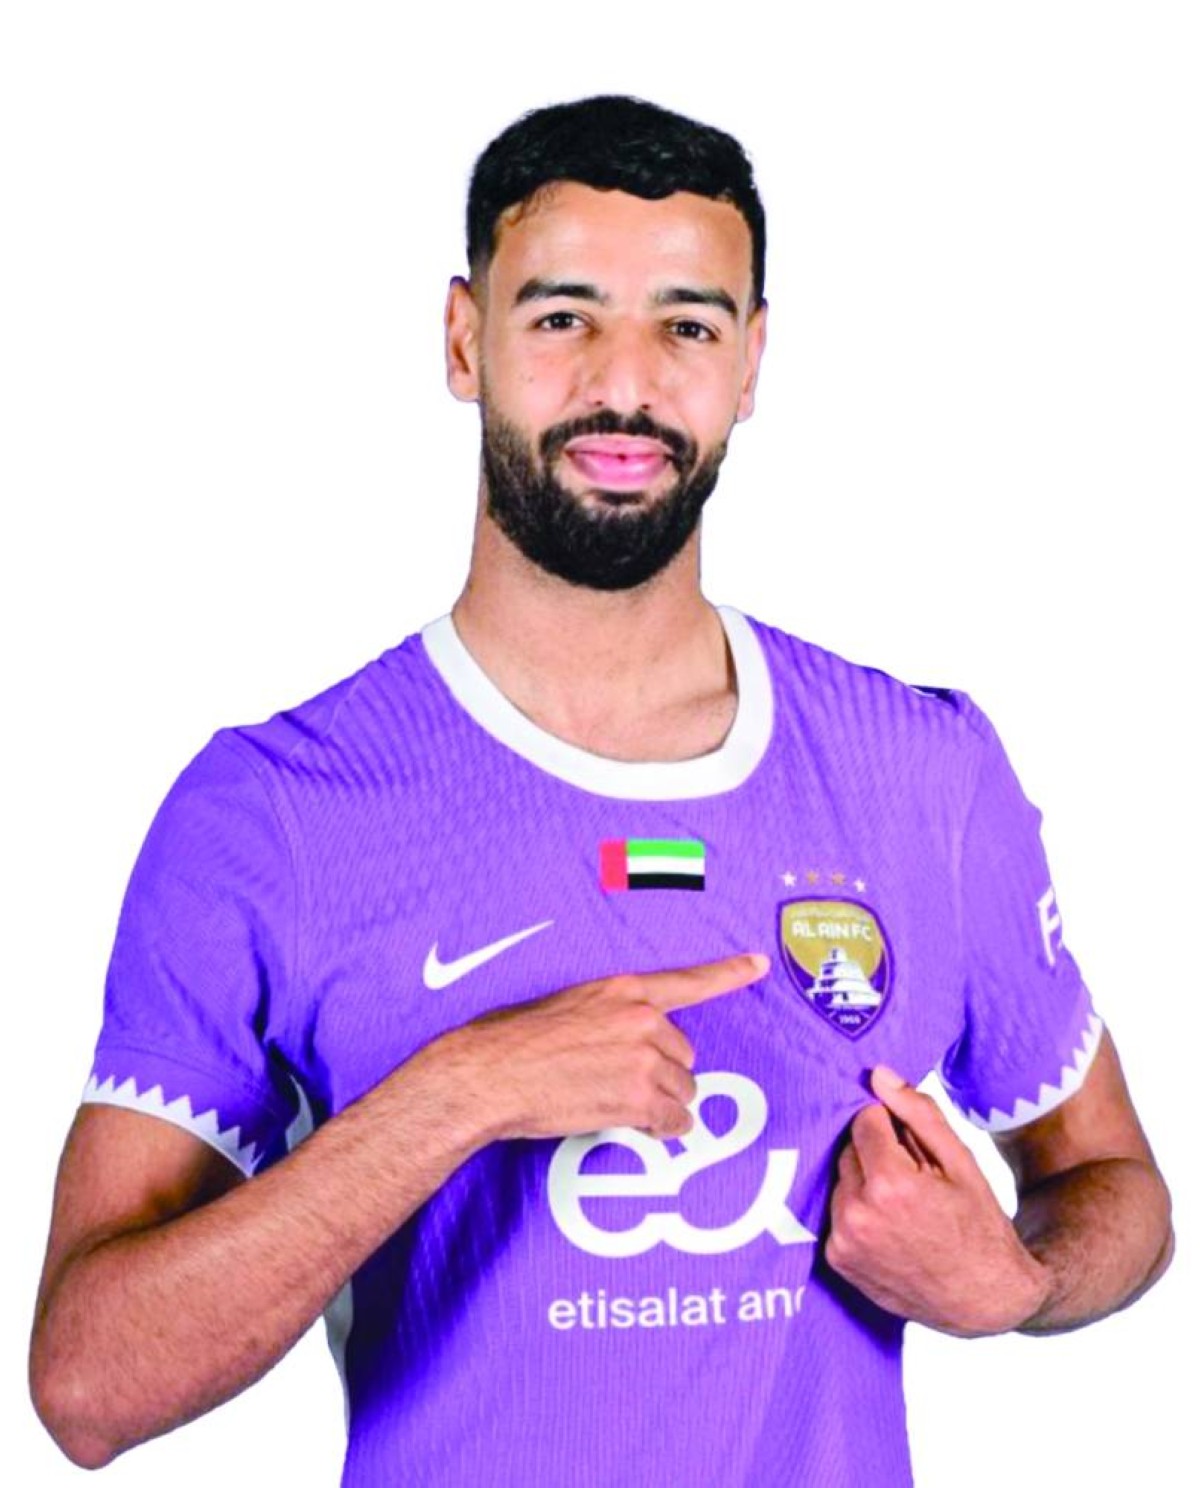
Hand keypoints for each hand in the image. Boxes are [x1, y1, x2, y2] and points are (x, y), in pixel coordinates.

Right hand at [432, 953, 768, 1142]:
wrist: (491, 1074)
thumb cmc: (516, 1041)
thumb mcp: (569, 1007)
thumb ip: (609, 1019)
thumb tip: (626, 1047)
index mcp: (624, 989)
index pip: (688, 981)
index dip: (729, 973)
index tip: (759, 963)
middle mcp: (642, 1019)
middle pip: (684, 1054)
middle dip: (663, 1073)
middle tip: (623, 1084)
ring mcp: (643, 1059)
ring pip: (682, 1090)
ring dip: (662, 1104)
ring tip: (622, 1105)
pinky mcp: (639, 1097)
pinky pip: (673, 1120)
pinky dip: (662, 1130)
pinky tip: (636, 1128)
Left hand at [825, 1067, 1050, 1336]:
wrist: (985, 1299)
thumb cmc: (978, 1224)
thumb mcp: (960, 1161)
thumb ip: (917, 1113)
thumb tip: (878, 1075)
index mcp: (891, 1184)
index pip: (864, 1121)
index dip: (889, 1124)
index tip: (910, 1143)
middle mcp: (859, 1213)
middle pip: (849, 1150)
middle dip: (875, 1154)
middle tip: (911, 1176)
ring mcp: (845, 1241)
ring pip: (840, 1181)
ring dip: (863, 1182)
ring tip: (902, 1205)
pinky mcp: (838, 1261)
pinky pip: (836, 1213)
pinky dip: (856, 1211)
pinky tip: (889, 1227)